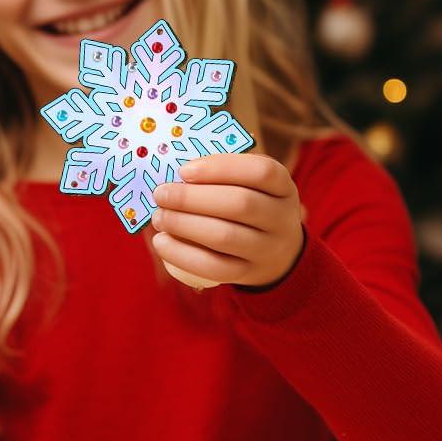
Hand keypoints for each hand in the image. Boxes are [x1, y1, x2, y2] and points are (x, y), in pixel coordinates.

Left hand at [151, 153, 304, 289]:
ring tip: (159, 217)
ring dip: (183, 224)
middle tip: (161, 194)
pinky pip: (213, 267)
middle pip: (240, 204)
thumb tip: (173, 175)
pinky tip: (161, 242)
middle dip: (191, 198)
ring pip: (225, 236)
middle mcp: (281, 217)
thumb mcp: (248, 185)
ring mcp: (267, 249)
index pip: (261, 171)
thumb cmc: (249, 207)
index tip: (184, 171)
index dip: (220, 168)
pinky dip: (181, 254)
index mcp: (282, 186)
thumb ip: (219, 175)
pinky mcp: (247, 273)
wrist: (276, 254)